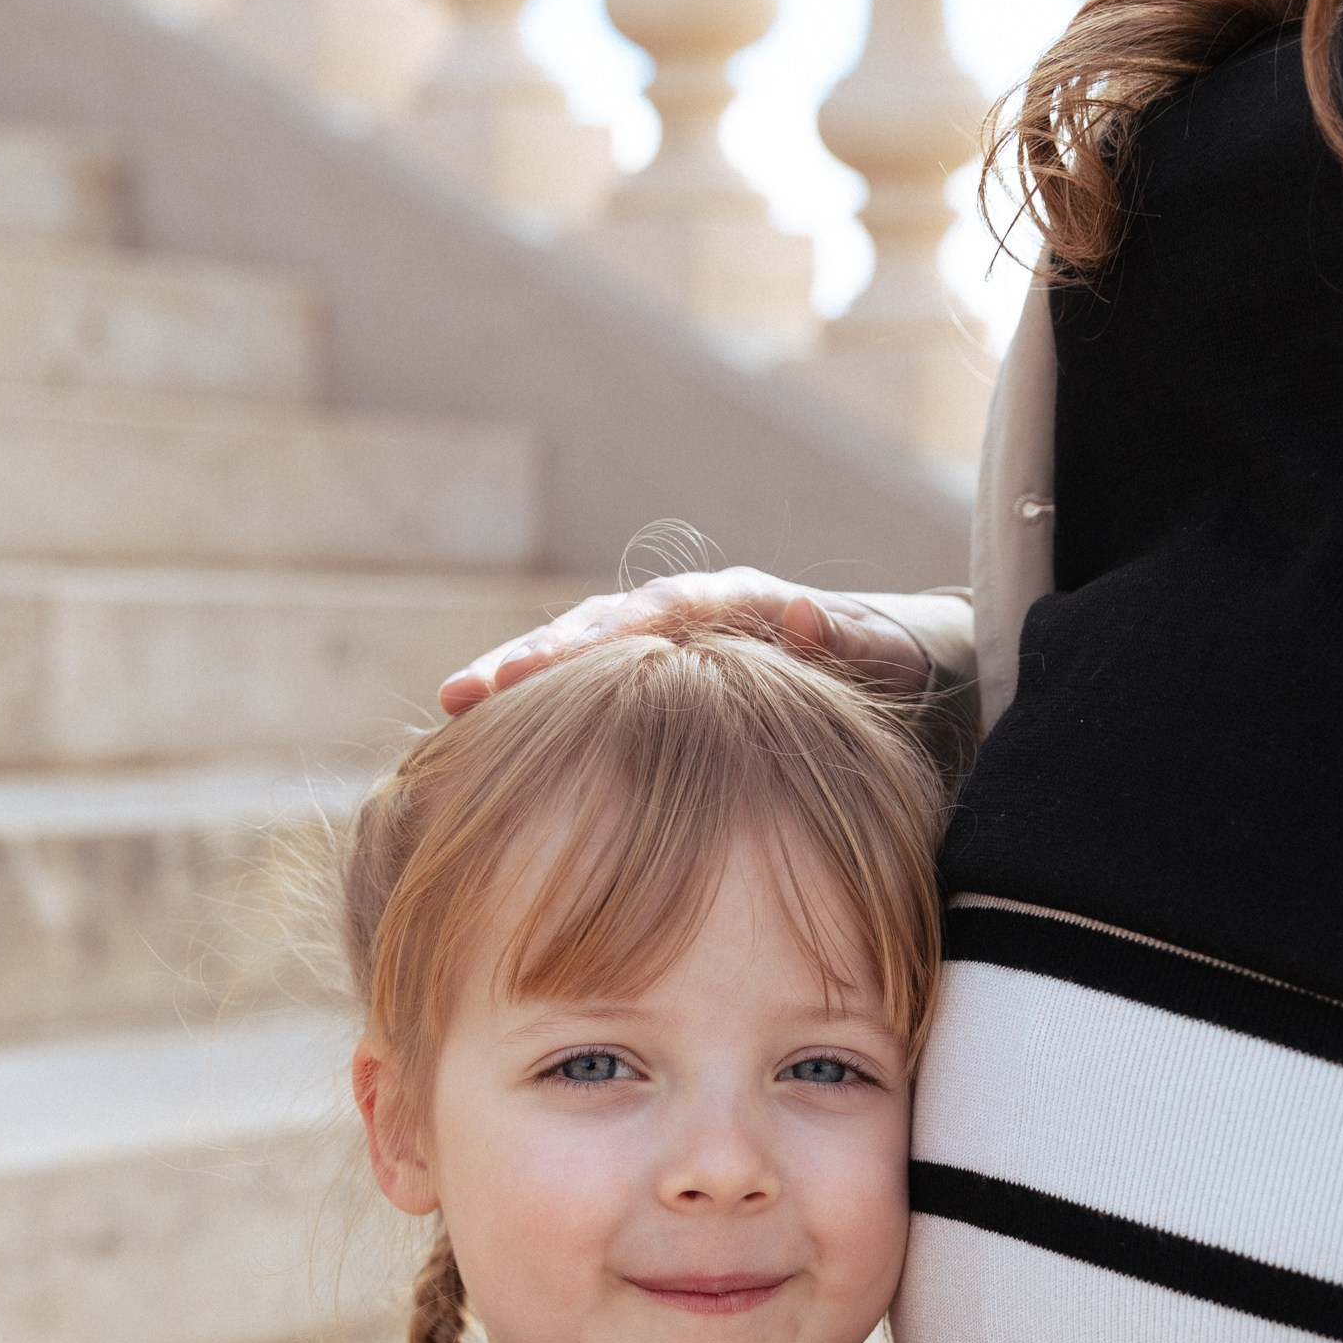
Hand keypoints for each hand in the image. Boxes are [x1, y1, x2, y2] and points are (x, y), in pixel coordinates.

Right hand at [438, 569, 935, 714]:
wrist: (886, 660)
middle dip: (532, 659)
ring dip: (519, 677)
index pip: (651, 619)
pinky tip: (484, 739)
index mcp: (730, 603)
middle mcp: (683, 613)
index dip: (596, 644)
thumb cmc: (888, 664)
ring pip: (580, 656)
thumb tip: (801, 612)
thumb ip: (850, 636)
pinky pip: (590, 691)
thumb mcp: (885, 652)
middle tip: (472, 692)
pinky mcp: (650, 682)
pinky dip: (541, 709)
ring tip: (454, 708)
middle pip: (595, 630)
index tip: (541, 670)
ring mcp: (661, 646)